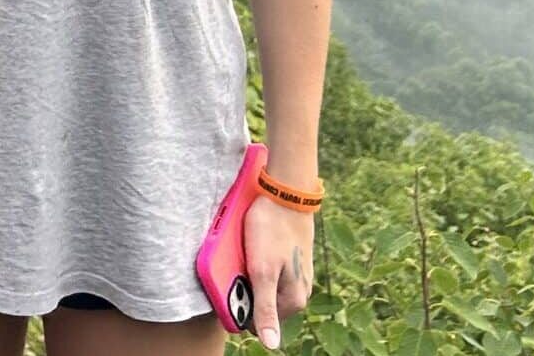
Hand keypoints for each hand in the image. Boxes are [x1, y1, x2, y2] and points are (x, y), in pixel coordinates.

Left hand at [244, 196, 315, 348]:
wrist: (286, 193)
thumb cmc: (271, 230)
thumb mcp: (263, 271)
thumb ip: (266, 309)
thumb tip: (270, 345)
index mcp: (294, 300)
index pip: (258, 322)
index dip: (240, 306)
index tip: (233, 285)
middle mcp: (300, 292)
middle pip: (262, 304)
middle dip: (246, 290)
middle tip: (238, 266)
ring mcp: (298, 275)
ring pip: (265, 286)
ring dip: (251, 276)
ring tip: (245, 254)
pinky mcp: (293, 260)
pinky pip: (270, 271)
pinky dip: (258, 264)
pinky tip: (253, 247)